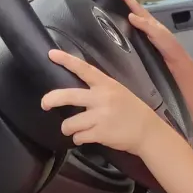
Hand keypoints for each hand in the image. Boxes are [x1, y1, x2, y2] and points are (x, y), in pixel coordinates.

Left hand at [41, 50, 160, 154]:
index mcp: (106, 85)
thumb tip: (77, 92)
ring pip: (70, 123)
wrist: (148, 132)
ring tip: (73, 129)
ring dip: (68, 128)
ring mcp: (100, 116)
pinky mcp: (100, 133)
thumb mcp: (118, 92)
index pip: (84, 69)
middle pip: (68, 96)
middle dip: (51, 100)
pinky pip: (78, 137)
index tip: (51, 54)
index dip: (67, 61)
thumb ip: (100, 89)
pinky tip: (84, 137)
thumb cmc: (132, 111)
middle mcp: (102, 98)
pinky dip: (78, 138)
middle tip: (44, 104)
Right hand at [117, 0, 188, 67]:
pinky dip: (126, 31)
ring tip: (112, 15)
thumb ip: (144, 24)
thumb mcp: (157, 33)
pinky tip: (120, 34)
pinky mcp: (144, 45)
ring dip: (124, 19)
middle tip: (112, 1)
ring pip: (133, 24)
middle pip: (135, 14)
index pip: (137, 8)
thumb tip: (129, 15)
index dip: (128, 0)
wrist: (175, 62)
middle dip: (125, 7)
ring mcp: (146, 36)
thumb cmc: (168, 45)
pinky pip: (133, 35)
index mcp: (151, 22)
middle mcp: (147, 27)